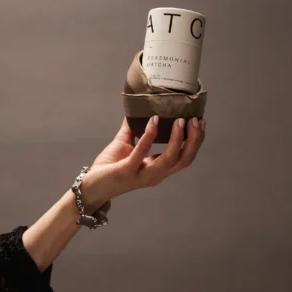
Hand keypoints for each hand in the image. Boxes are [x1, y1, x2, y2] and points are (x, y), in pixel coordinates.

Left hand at [81, 116, 205, 211]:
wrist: (90, 186)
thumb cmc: (109, 168)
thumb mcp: (126, 145)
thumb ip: (134, 128)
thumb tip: (138, 105)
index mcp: (158, 169)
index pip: (184, 157)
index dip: (196, 141)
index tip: (200, 122)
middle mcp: (155, 175)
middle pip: (184, 160)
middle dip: (193, 140)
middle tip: (195, 120)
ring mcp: (142, 175)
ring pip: (169, 160)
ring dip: (177, 139)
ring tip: (179, 120)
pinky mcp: (127, 171)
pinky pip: (141, 153)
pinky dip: (149, 136)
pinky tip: (153, 120)